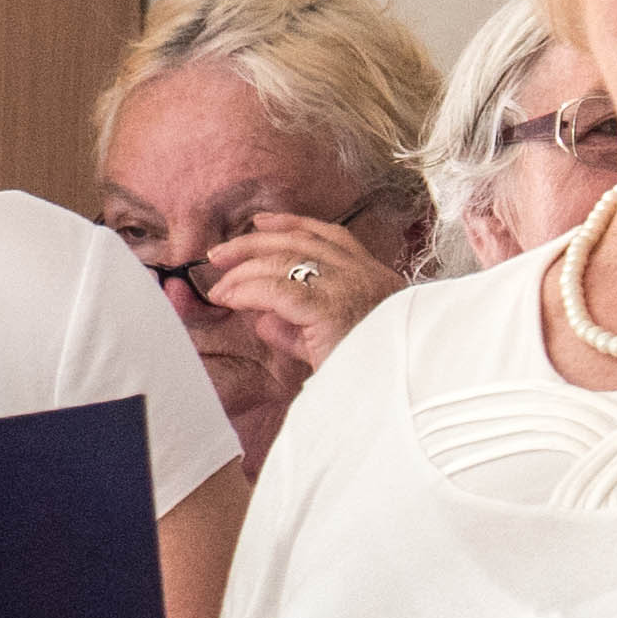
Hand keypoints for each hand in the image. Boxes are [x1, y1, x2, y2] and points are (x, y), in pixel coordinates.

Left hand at [202, 213, 414, 371]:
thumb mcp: (334, 345)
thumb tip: (263, 320)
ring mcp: (350, 289)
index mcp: (376, 279)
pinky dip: (248, 291)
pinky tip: (231, 299)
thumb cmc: (369, 376)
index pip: (332, 237)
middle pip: (302, 241)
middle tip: (220, 254)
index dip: (293, 224)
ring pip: (286, 260)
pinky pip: (278, 290)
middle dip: (255, 242)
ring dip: (244, 269)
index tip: (261, 223)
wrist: (396, 394)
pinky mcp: (330, 309)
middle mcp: (366, 275)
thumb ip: (299, 330)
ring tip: (220, 287)